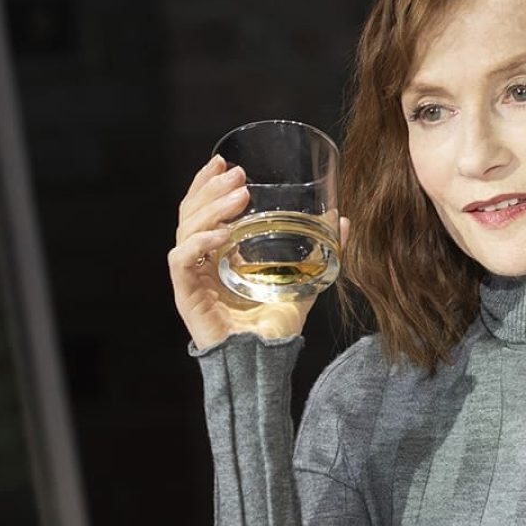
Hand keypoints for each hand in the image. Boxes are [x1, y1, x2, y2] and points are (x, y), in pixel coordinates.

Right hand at [170, 155, 347, 350]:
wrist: (264, 363)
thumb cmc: (274, 326)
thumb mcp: (301, 281)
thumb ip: (319, 253)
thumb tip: (343, 221)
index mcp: (216, 254)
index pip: (200, 209)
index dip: (207, 183)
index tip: (225, 162)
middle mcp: (199, 263)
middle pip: (190, 213)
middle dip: (211, 188)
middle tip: (237, 174)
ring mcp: (191, 279)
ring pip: (185, 230)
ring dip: (211, 208)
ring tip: (240, 196)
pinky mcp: (187, 296)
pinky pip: (182, 261)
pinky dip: (198, 242)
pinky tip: (221, 235)